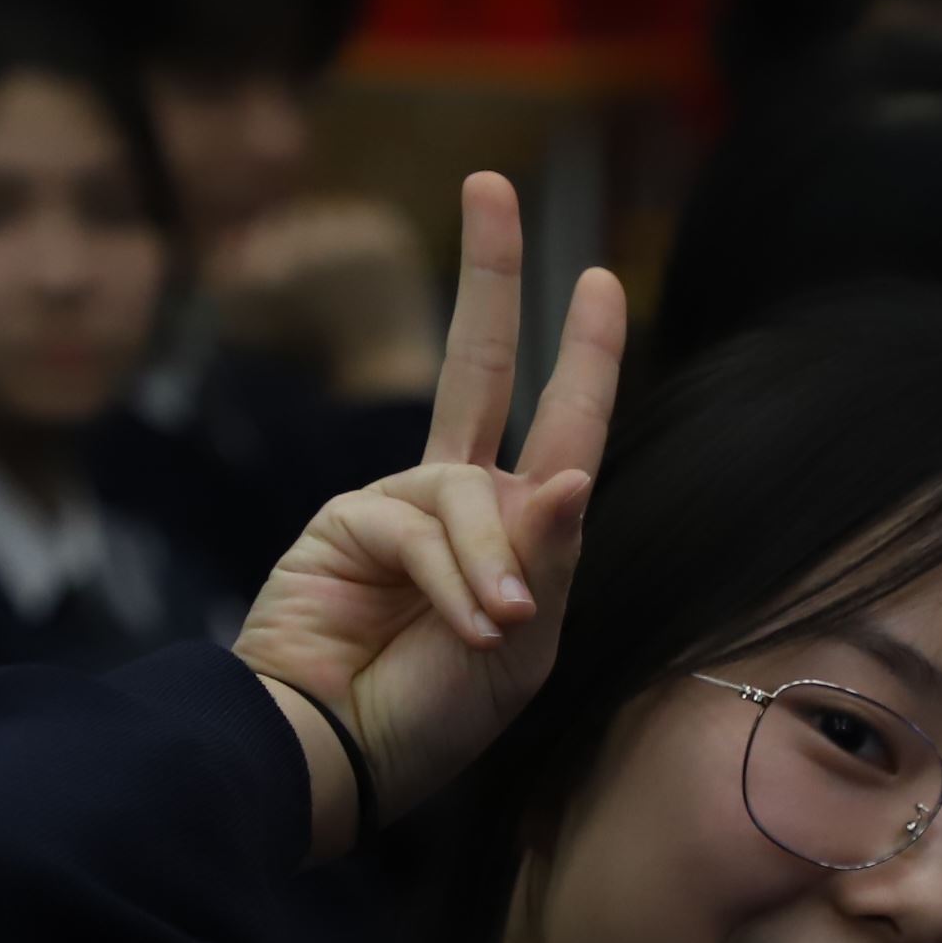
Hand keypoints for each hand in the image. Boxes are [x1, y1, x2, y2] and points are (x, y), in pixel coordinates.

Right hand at [230, 174, 625, 854]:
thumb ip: (548, 556)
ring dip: (488, 563)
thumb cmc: (435, 717)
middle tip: (491, 184)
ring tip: (491, 631)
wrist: (340, 758)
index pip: (559, 426)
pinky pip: (418, 523)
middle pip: (476, 365)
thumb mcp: (525, 648)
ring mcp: (399, 505)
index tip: (602, 279)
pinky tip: (460, 624)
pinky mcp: (346, 520)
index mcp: (516, 533)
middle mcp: (459, 504)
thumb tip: (573, 474)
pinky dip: (450, 577)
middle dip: (491, 276)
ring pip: (470, 489)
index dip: (584, 355)